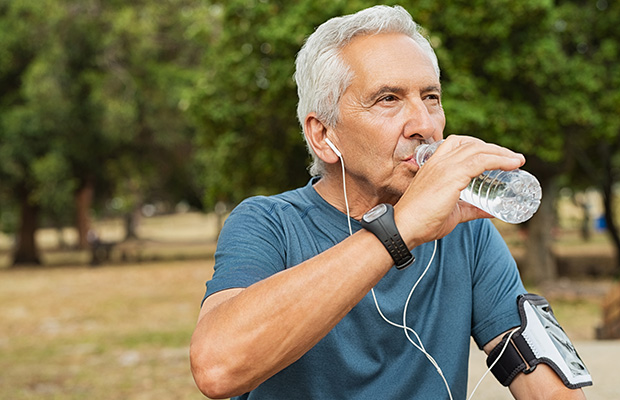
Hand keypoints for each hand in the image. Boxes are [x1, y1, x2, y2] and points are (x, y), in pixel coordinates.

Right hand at [394, 135, 524, 246]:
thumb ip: (471, 209)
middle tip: (512, 159)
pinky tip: (512, 164)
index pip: (458, 143)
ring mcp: (445, 167)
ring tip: (517, 161)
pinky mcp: (452, 176)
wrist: (404, 227)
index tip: (496, 155)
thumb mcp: (452, 212)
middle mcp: (439, 161)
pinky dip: (499, 160)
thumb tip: (492, 211)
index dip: (479, 145)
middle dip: (495, 148)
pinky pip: (481, 161)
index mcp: (434, 164)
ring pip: (479, 150)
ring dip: (501, 152)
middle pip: (472, 144)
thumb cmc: (422, 222)